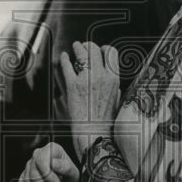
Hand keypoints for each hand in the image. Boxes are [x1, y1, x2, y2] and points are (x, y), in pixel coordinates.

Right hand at [13, 143, 79, 181]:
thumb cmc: (72, 178)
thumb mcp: (74, 173)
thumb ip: (65, 167)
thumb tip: (53, 164)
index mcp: (51, 149)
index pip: (42, 160)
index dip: (49, 177)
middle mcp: (37, 156)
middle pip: (34, 176)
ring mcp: (28, 168)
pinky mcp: (23, 180)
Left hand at [60, 41, 120, 156]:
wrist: (95, 135)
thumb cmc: (106, 121)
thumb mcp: (117, 100)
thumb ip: (114, 86)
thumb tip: (111, 77)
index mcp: (114, 79)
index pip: (111, 52)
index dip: (103, 48)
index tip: (98, 50)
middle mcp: (102, 76)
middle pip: (95, 49)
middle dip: (88, 46)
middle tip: (83, 47)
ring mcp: (86, 80)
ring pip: (81, 53)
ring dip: (77, 48)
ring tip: (74, 48)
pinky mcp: (72, 86)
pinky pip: (67, 65)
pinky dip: (65, 59)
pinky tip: (64, 58)